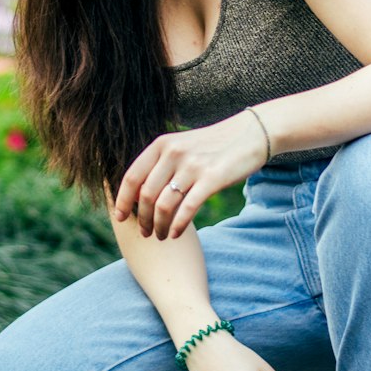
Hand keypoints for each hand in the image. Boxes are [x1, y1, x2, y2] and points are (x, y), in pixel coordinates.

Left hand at [113, 112, 267, 239]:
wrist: (250, 134)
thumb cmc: (213, 145)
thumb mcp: (182, 145)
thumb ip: (162, 163)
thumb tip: (139, 191)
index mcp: (162, 144)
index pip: (132, 176)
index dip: (122, 200)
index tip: (120, 218)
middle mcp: (174, 153)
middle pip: (146, 195)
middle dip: (142, 219)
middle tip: (145, 233)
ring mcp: (193, 166)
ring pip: (164, 205)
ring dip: (159, 226)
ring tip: (161, 236)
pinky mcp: (212, 178)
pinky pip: (187, 208)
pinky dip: (178, 225)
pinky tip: (176, 234)